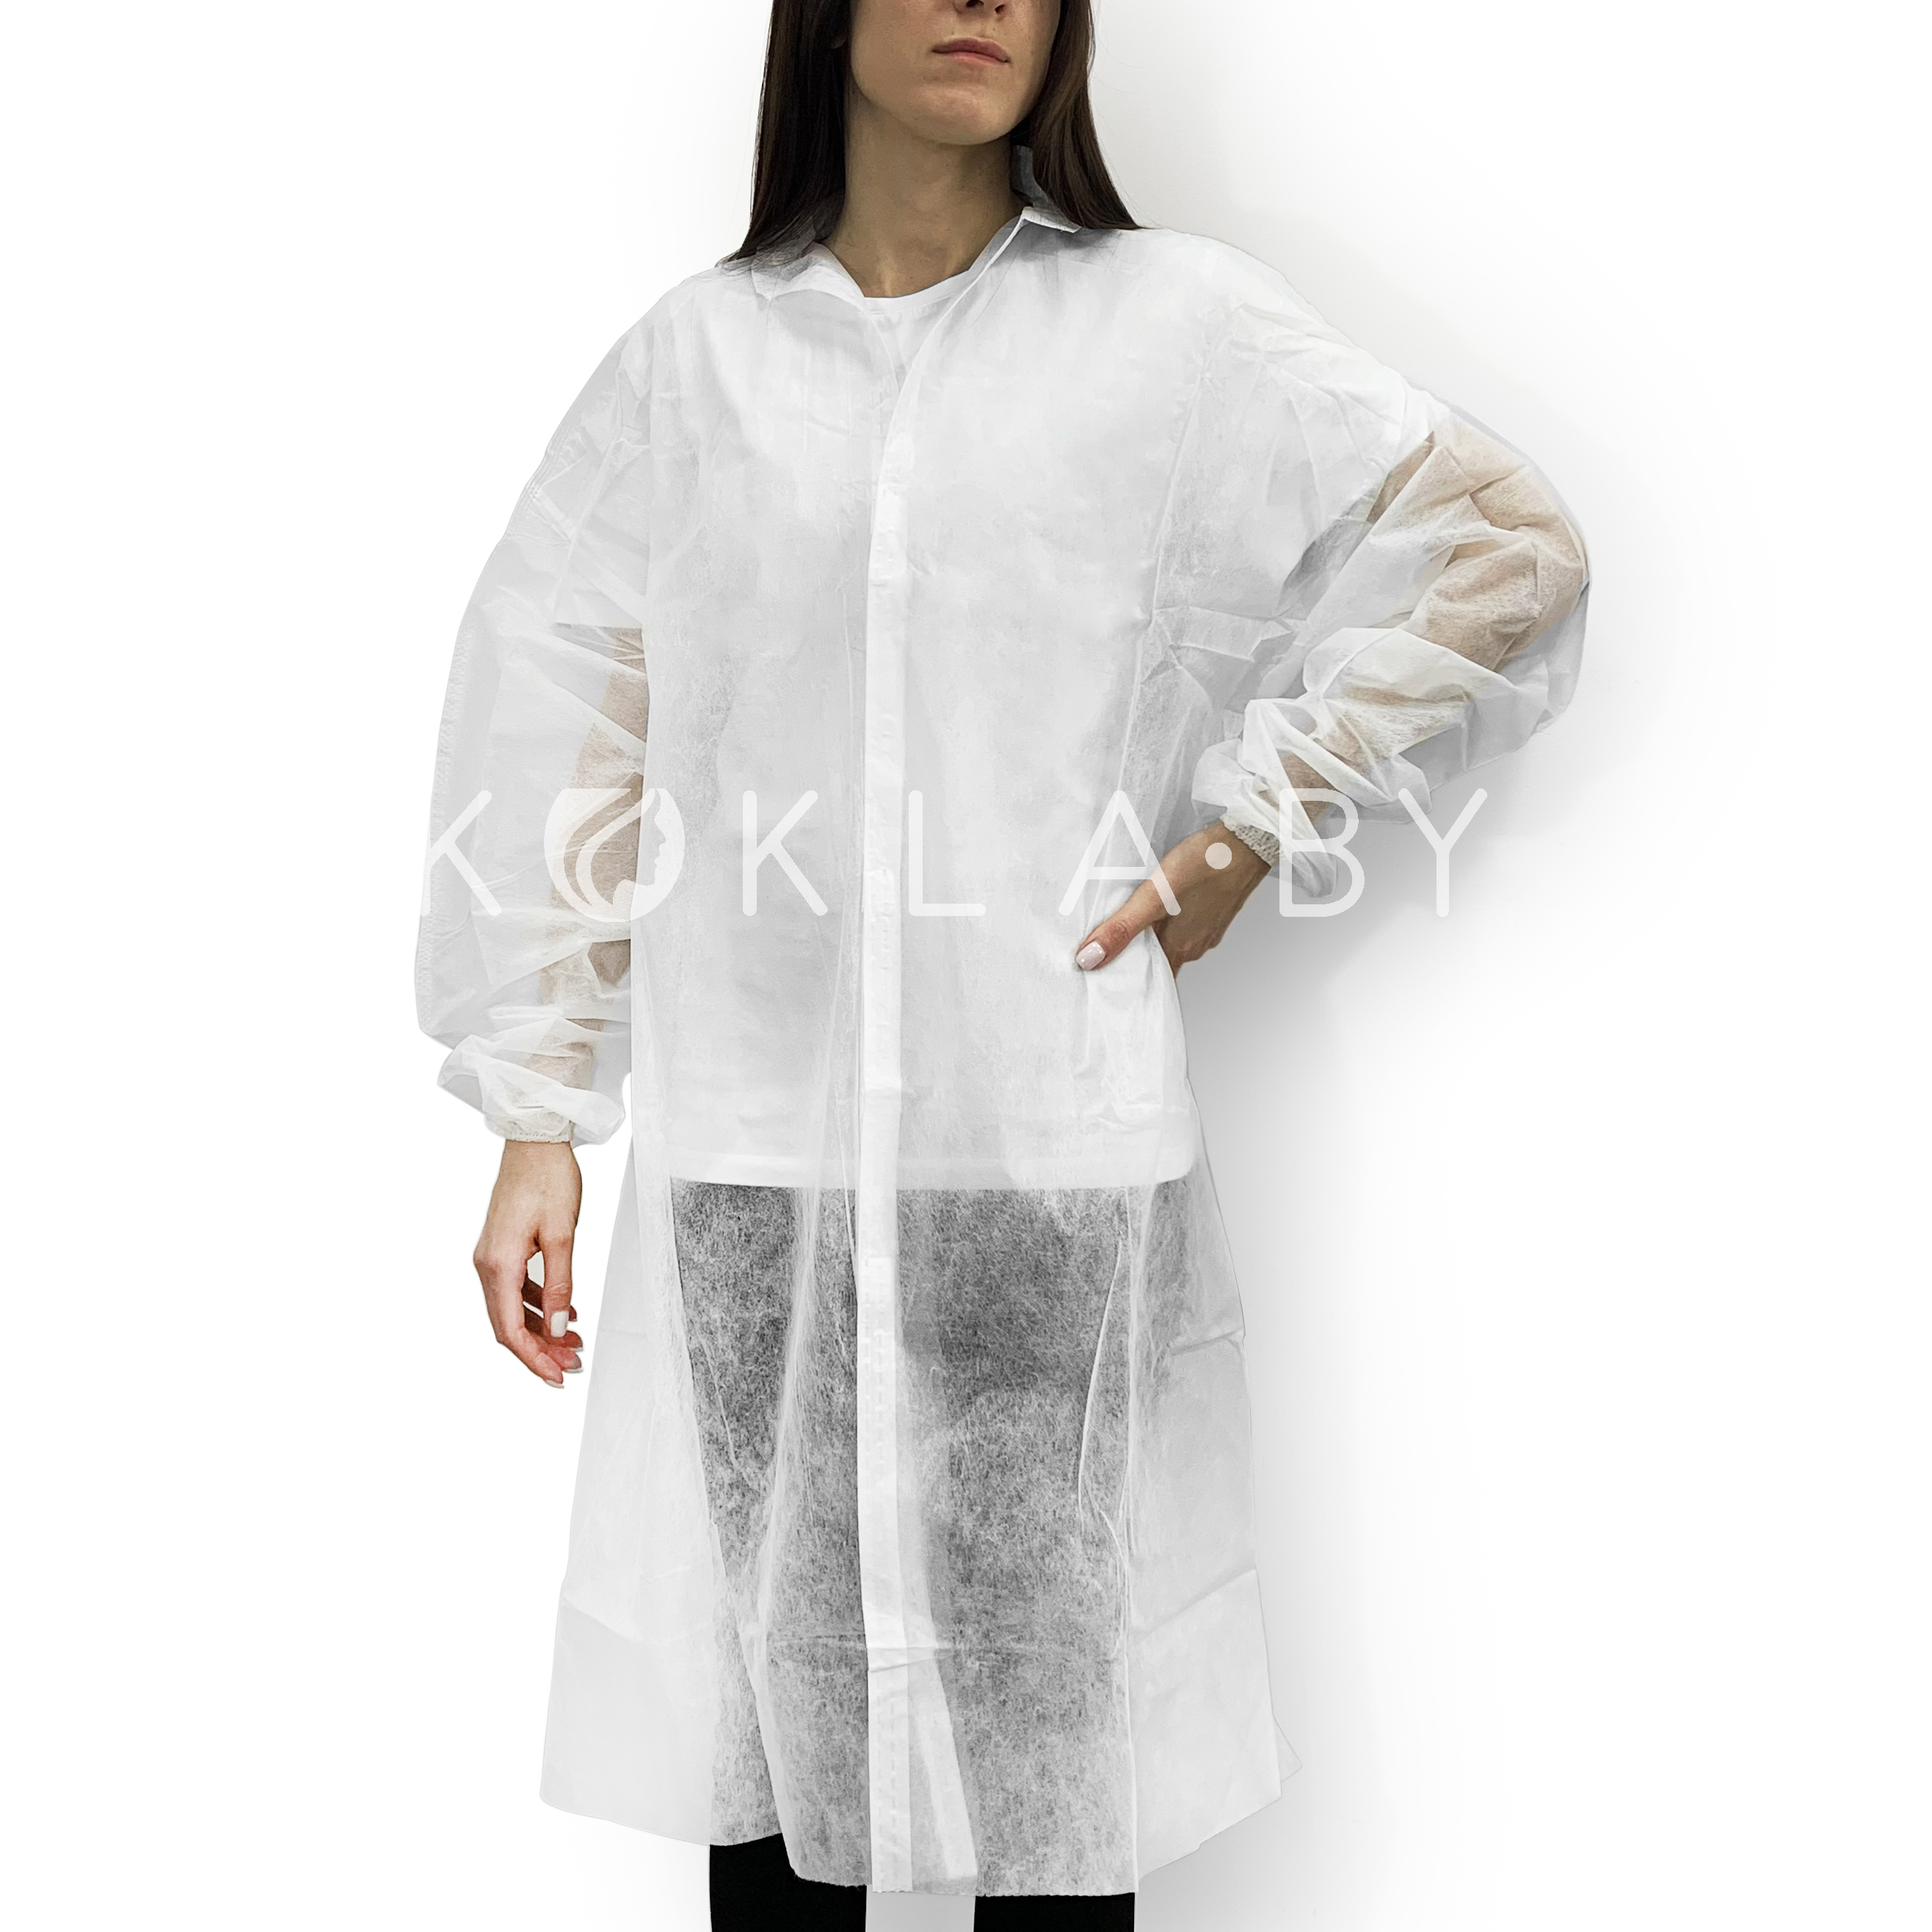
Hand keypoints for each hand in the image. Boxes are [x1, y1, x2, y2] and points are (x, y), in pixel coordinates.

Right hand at [473, 1140, 584, 1387]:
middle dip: (540, 1349)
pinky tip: (565, 1310)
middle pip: (508, 1324)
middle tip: (571, 1365)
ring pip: (513, 1308)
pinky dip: (539, 1304)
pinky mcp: (502, 1247)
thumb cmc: (548, 1178)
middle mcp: (487, 1264)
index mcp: (498, 1264)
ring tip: (574, 1342)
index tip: (556, 1376)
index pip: (509, 1329)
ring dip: (542, 1328)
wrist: (534, 1140)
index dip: (533, 1358)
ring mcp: (492, 1256)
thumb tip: (559, 1326)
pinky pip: (516, 1288)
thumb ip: (561, 1285)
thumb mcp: (563, 1235)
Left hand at [1075, 823, 1270, 977]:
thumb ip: (1122, 928)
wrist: (1249, 838)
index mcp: (1179, 949)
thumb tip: (1089, 960)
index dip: (1126, 983)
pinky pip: (1183, 924)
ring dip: (1149, 935)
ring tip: (1126, 922)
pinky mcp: (1212, 911)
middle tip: (1104, 949)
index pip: (1149, 982)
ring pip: (1170, 941)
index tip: (1102, 979)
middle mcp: (1195, 945)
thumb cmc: (1207, 863)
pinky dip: (1166, 920)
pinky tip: (1157, 903)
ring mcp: (1206, 929)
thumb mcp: (1154, 895)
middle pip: (1158, 962)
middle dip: (1133, 958)